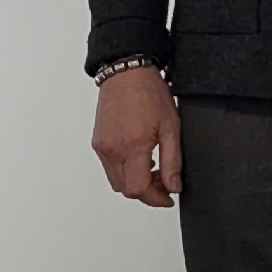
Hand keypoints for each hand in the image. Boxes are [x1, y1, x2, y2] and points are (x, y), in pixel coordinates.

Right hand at [90, 66, 179, 208]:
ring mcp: (102, 147)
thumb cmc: (149, 93)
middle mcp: (112, 150)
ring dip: (135, 182)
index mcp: (132, 147)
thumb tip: (174, 186)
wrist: (127, 73)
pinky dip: (124, 170)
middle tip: (165, 181)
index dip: (155, 199)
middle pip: (126, 189)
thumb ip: (173, 161)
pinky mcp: (97, 142)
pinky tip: (140, 157)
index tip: (168, 197)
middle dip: (147, 191)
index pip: (138, 189)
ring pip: (116, 181)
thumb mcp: (171, 127)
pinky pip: (109, 167)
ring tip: (154, 168)